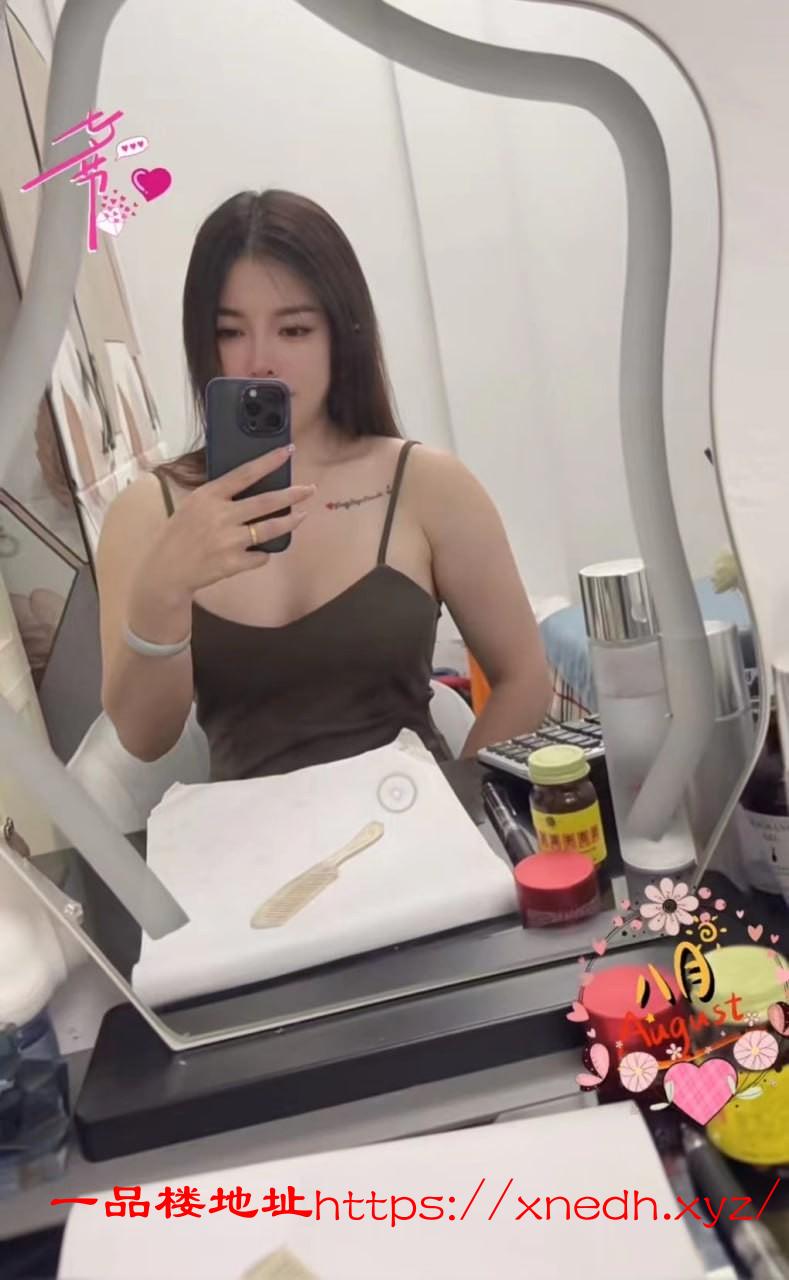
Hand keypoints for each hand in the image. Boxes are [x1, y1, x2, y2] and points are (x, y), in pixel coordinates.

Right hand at [138, 447, 314, 605]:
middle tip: (310, 489)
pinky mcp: (233, 563)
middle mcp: (221, 515)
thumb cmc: (179, 534)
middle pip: (266, 501)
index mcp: (209, 496)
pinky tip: (259, 551)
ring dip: (290, 522)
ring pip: (270, 529)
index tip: (289, 451)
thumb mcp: (193, 505)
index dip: (269, 461)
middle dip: (292, 494)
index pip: (245, 473)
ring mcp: (229, 540)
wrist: (166, 570)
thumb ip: (218, 496)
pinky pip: (260, 556)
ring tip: (302, 515)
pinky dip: (263, 553)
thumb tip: (249, 486)